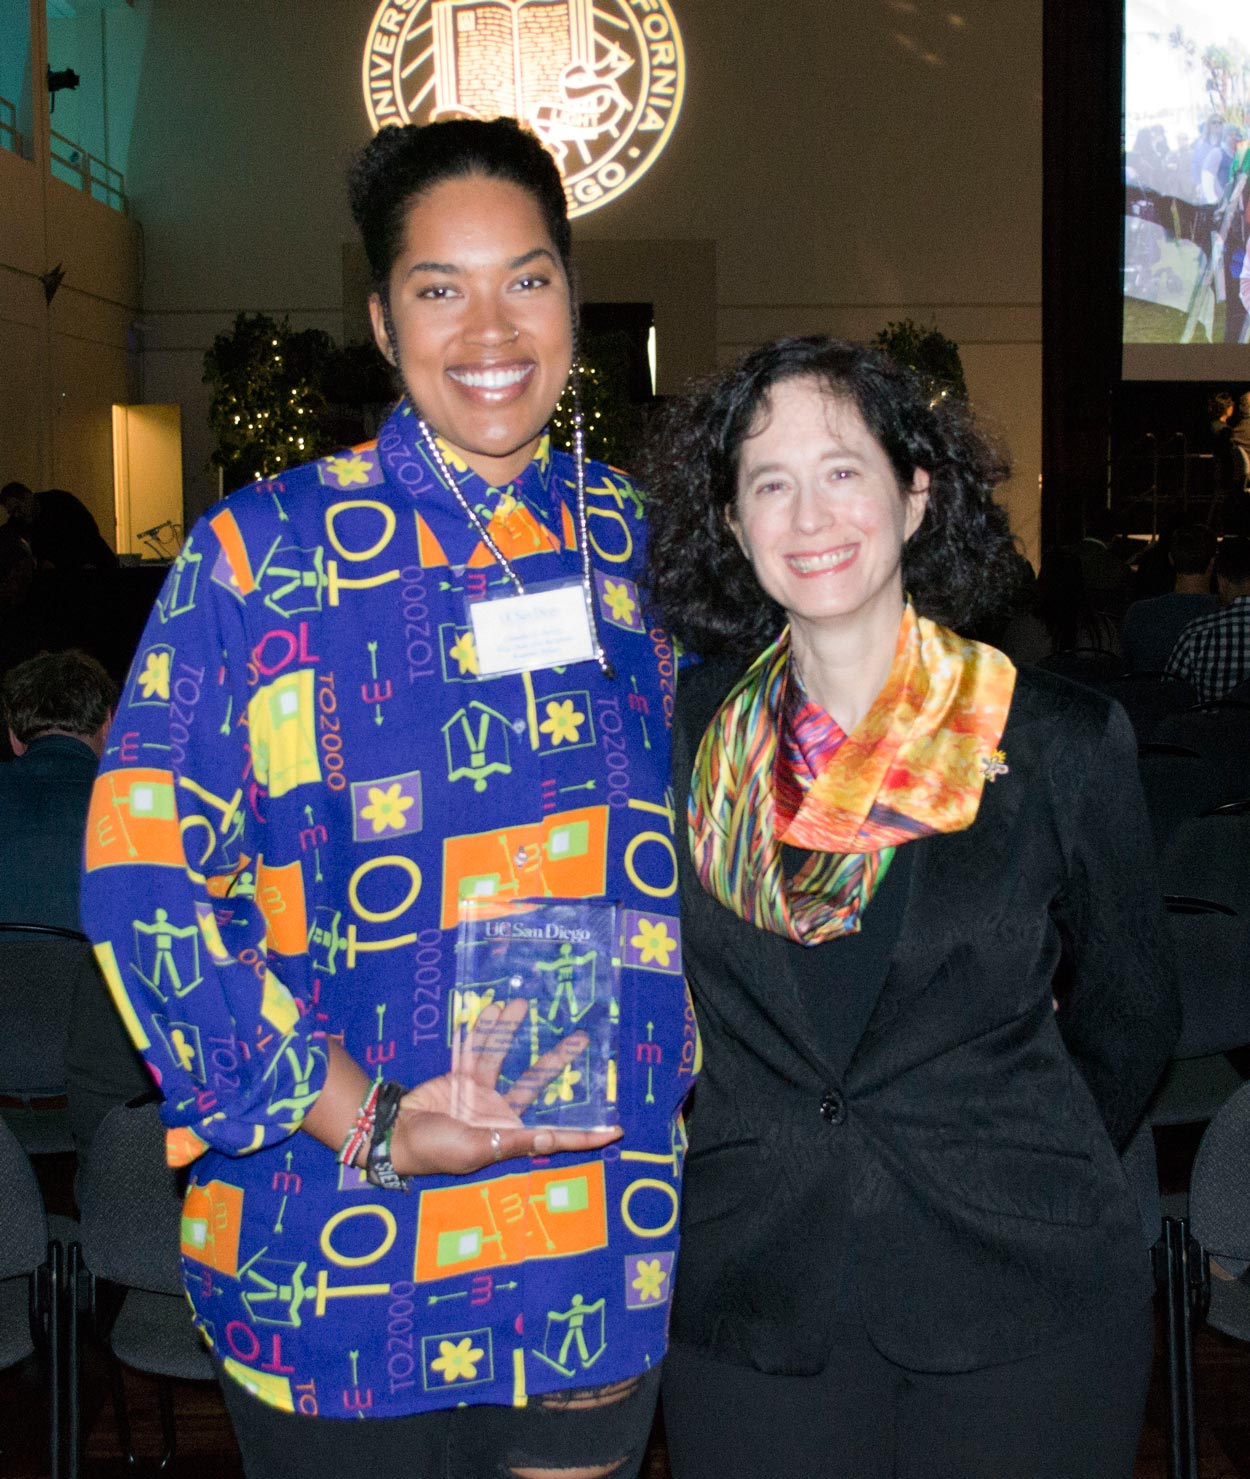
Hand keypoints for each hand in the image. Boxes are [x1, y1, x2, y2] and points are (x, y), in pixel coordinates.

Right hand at [392, 999, 620, 1175]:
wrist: (396, 1136)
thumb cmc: (437, 1150)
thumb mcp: (475, 1149)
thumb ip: (513, 1141)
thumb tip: (549, 1137)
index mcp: (510, 1135)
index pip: (556, 1135)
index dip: (585, 1135)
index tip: (616, 1128)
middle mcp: (502, 1112)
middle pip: (538, 1083)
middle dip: (559, 1061)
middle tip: (582, 1039)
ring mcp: (482, 1093)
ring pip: (505, 1057)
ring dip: (514, 1031)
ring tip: (525, 1005)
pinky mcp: (462, 1078)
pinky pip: (476, 1049)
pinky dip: (485, 1030)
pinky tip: (497, 1009)